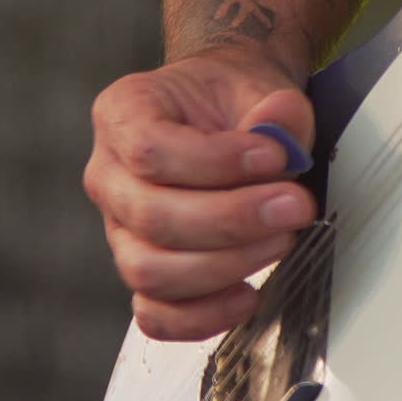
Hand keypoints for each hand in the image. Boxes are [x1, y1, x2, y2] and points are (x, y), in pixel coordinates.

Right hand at [83, 47, 316, 340]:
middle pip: (151, 216)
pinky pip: (155, 314)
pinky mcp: (143, 270)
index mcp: (122, 114)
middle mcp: (109, 175)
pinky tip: (246, 293)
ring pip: (150, 270)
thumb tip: (281, 134)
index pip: (149, 151)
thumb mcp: (256, 83)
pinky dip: (201, 316)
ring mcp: (120, 229)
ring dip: (224, 265)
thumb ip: (275, 109)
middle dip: (231, 220)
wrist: (224, 115)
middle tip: (292, 207)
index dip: (215, 163)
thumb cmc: (227, 99)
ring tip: (279, 240)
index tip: (274, 156)